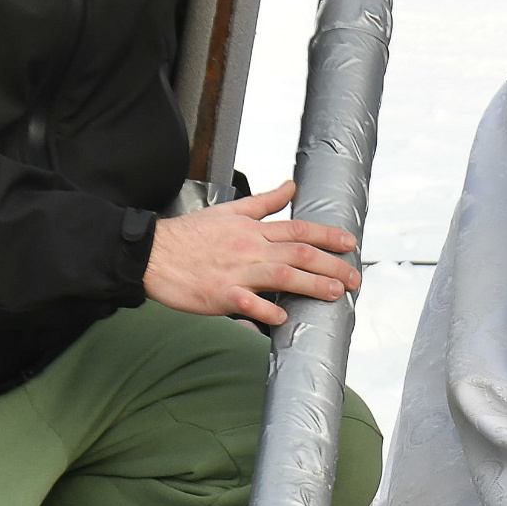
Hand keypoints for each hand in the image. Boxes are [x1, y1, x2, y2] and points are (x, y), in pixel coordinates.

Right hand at [143, 180, 360, 324]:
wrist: (150, 252)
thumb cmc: (190, 235)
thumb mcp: (230, 211)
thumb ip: (264, 202)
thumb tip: (291, 186)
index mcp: (252, 228)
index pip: (298, 228)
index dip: (328, 235)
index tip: (350, 243)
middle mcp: (249, 247)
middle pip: (298, 253)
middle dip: (332, 265)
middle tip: (356, 278)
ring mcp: (234, 272)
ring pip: (281, 275)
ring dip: (311, 285)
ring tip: (336, 294)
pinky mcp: (218, 294)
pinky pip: (246, 303)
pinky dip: (265, 311)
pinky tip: (283, 319)